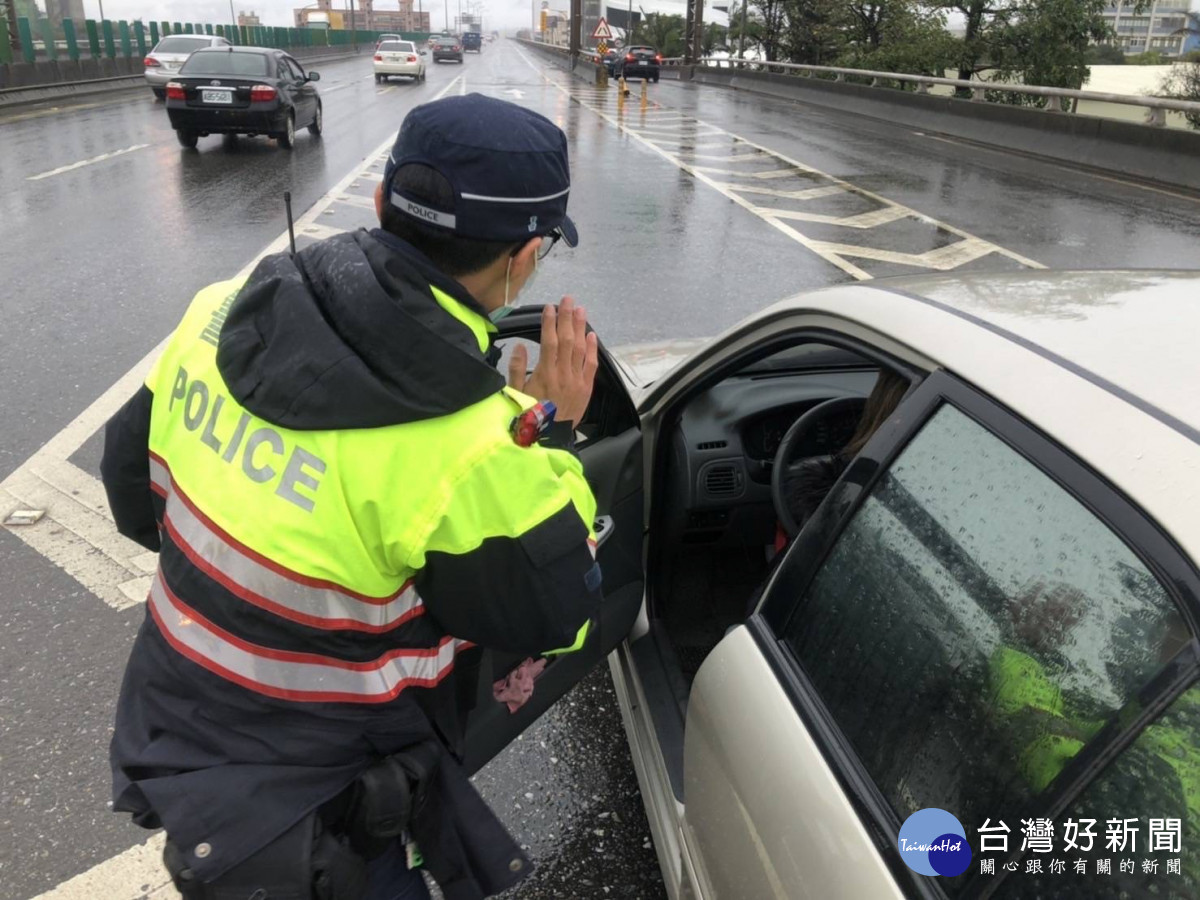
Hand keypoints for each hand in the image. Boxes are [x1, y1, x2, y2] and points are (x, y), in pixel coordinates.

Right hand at [507, 296, 598, 426]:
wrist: (548, 439)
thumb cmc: (529, 417)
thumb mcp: (516, 394)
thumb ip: (517, 369)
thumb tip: (519, 346)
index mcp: (544, 374)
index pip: (549, 342)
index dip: (549, 323)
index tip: (549, 307)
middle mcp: (563, 374)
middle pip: (566, 340)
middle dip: (567, 318)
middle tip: (568, 299)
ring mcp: (577, 381)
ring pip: (579, 349)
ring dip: (580, 328)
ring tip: (580, 310)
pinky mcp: (586, 389)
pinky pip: (591, 365)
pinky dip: (591, 349)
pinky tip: (591, 335)